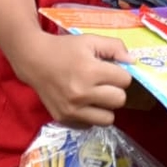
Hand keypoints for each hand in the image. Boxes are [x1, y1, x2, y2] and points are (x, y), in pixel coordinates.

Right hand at [11, 19, 135, 127]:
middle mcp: (81, 93)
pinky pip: (90, 126)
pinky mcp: (64, 118)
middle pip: (119, 100)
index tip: (109, 70)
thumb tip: (133, 62)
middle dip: (115, 90)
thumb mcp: (90, 40)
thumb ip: (115, 47)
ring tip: (95, 96)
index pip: (125, 81)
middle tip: (103, 83)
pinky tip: (83, 103)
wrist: (33, 60)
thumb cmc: (64, 49)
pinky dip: (90, 116)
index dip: (120, 74)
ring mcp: (72, 109)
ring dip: (105, 107)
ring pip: (108, 119)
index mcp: (90, 71)